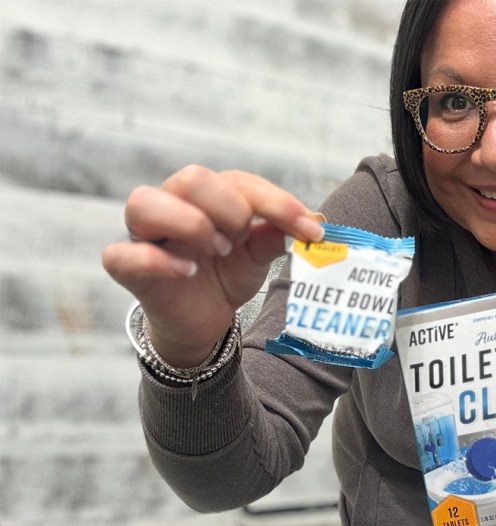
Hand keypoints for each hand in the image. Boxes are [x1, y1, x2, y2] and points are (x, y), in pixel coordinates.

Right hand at [102, 165, 324, 365]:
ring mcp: (145, 234)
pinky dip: (157, 261)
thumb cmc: (227, 273)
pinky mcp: (128, 268)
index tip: (311, 230)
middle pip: (192, 178)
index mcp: (209, 193)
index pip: (240, 181)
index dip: (278, 203)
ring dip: (191, 224)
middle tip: (242, 241)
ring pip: (144, 202)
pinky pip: (121, 255)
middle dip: (230, 209)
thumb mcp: (258, 254)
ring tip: (218, 250)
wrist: (204, 319)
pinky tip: (188, 271)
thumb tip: (315, 219)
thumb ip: (276, 234)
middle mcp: (172, 203)